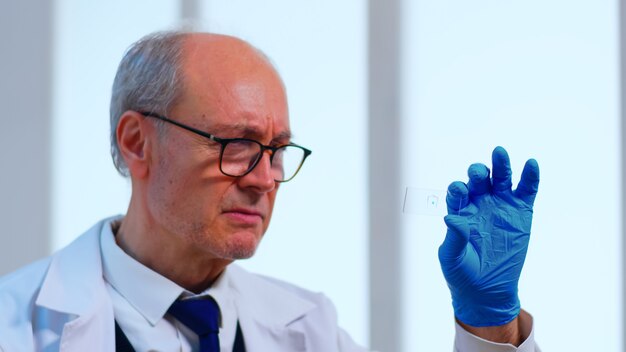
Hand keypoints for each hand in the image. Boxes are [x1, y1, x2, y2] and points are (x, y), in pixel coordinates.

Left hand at [439, 146, 538, 326]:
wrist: (486, 290)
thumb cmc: (462, 272)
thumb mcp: (452, 257)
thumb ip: (453, 237)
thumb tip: (450, 219)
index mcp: (459, 210)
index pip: (457, 192)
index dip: (457, 189)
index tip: (459, 191)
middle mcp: (479, 202)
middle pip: (478, 179)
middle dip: (477, 172)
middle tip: (478, 173)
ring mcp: (500, 205)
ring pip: (501, 178)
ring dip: (500, 165)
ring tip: (499, 153)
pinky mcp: (521, 211)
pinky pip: (527, 190)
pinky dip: (530, 176)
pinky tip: (531, 164)